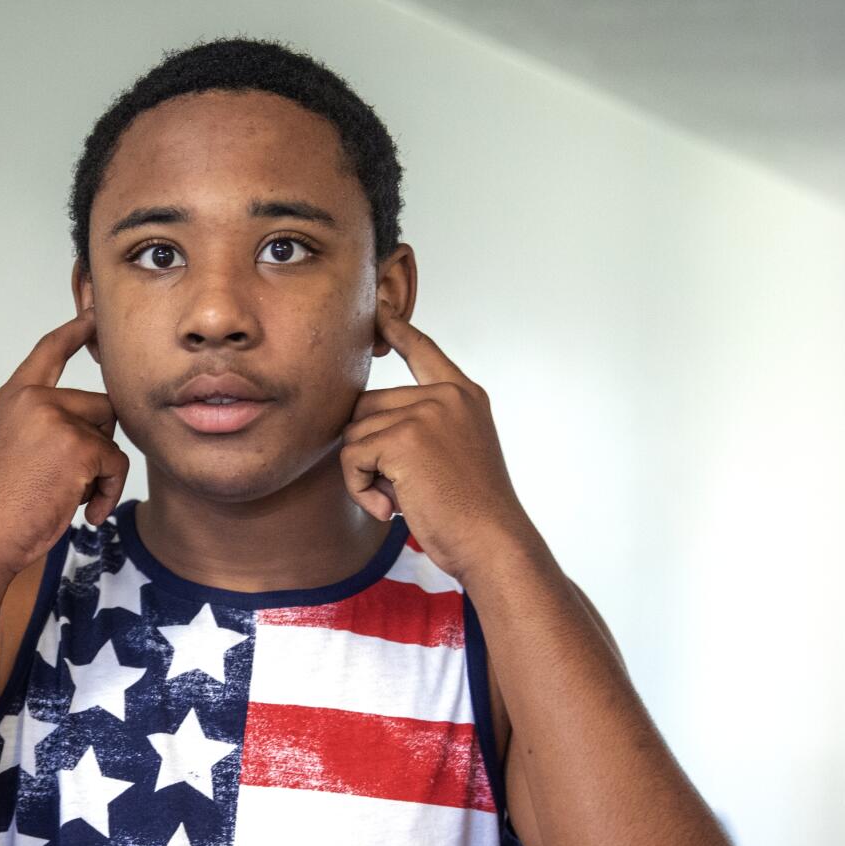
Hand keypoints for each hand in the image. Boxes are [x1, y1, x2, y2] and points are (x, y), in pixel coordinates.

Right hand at [0, 311, 128, 579]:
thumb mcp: (15, 446)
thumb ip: (46, 423)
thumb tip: (103, 418)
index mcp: (14, 397)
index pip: (50, 350)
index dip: (76, 331)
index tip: (95, 314)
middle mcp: (34, 400)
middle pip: (102, 405)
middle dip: (99, 445)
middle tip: (72, 481)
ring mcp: (55, 420)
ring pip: (112, 436)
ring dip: (103, 472)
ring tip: (74, 498)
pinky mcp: (77, 446)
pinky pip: (117, 463)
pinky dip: (108, 492)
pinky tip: (87, 512)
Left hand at [341, 309, 539, 582]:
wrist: (493, 541)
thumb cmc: (473, 513)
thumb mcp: (455, 455)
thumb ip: (422, 428)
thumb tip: (363, 423)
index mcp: (463, 396)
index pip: (424, 351)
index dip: (398, 328)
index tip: (379, 304)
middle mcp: (446, 395)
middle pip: (366, 405)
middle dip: (366, 451)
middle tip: (396, 490)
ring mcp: (426, 412)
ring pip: (354, 434)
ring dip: (362, 475)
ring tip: (398, 500)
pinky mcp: (404, 436)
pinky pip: (352, 457)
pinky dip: (360, 489)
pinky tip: (392, 509)